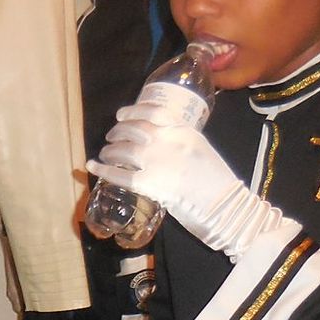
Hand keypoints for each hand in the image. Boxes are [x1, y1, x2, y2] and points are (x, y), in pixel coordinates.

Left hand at [88, 113, 294, 260]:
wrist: (227, 208)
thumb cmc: (219, 184)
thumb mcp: (202, 152)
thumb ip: (182, 144)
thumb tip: (160, 144)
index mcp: (185, 131)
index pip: (153, 112)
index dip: (132, 111)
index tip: (120, 114)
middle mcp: (169, 141)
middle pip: (133, 130)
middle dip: (117, 132)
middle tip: (110, 138)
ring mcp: (158, 162)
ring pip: (123, 150)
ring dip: (108, 152)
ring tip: (103, 155)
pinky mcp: (149, 184)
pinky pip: (119, 174)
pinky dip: (102, 170)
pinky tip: (92, 168)